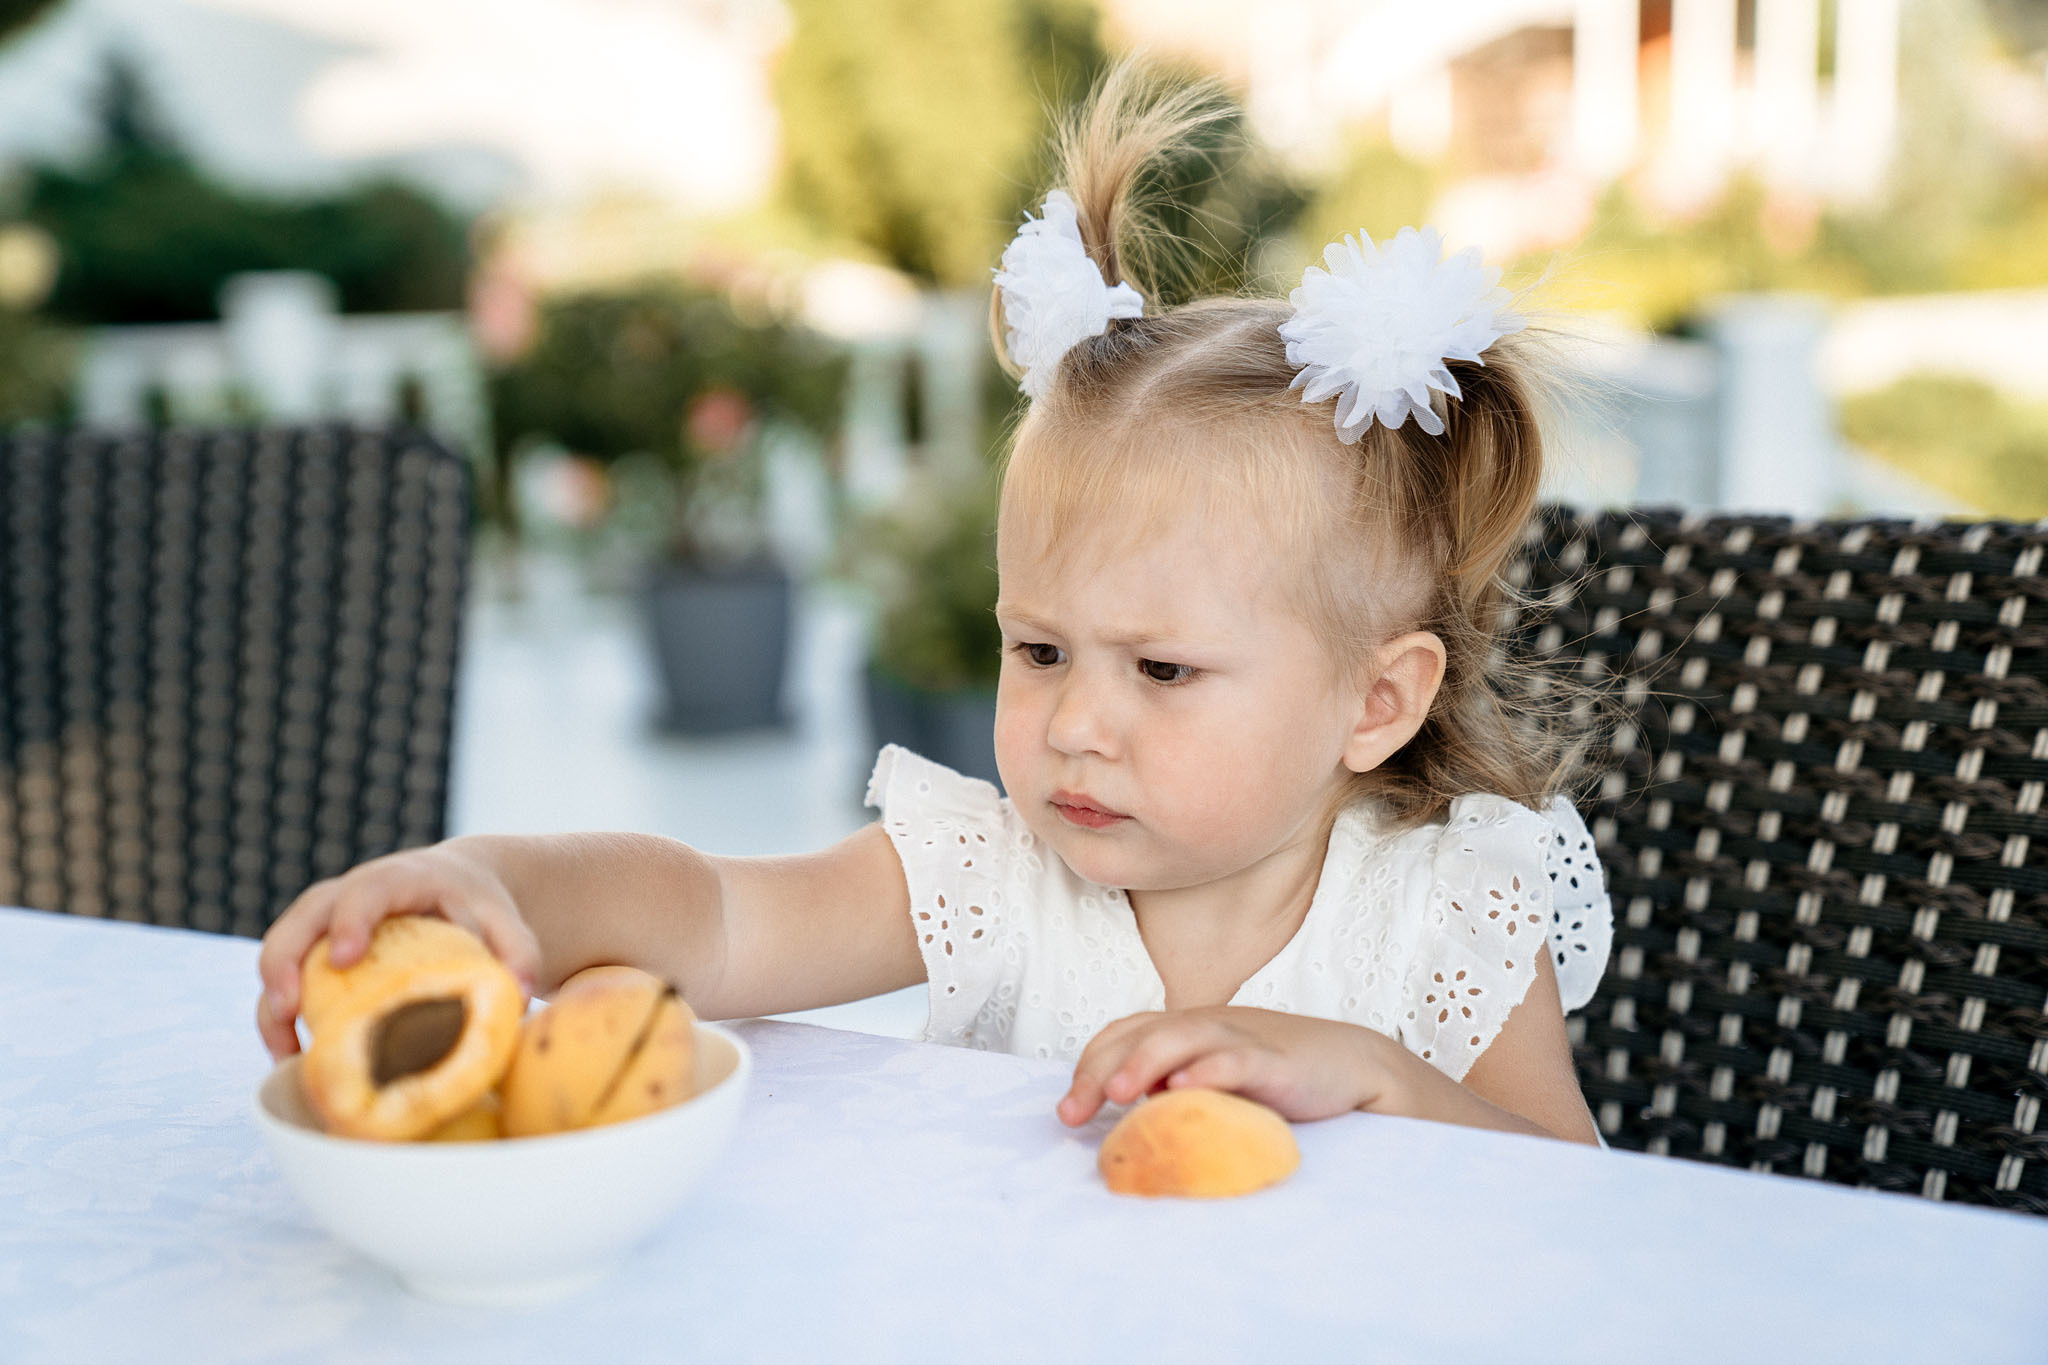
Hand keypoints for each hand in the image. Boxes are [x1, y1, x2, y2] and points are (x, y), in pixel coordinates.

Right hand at [254, 843, 541, 1060]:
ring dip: (273, 996)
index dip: (352, 920)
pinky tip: (289, 1056)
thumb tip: (521, 997)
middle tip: (286, 1006)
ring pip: (285, 947)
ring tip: (282, 1049)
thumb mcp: (503, 919)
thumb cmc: (477, 905)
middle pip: (306, 915)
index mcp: (400, 879)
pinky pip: (287, 977)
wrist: (455, 886)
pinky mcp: (317, 948)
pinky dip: (278, 1014)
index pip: (368, 891)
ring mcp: (328, 920)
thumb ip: (520, 951)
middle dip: (286, 958)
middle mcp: (352, 893)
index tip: (346, 956)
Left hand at [1056, 1006, 1406, 1125]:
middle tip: (1074, 1115)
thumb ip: (1173, 1089)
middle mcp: (1204, 1024)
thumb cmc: (1274, 1077)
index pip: (1120, 1036)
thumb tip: (1130, 1117)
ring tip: (1115, 1094)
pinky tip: (1184, 1087)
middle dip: (1099, 1072)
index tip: (1068, 1114)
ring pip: (1179, 1037)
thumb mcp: (1214, 1080)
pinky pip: (1235, 1058)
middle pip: (1137, 1035)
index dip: (1088, 1068)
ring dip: (1142, 1063)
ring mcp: (1238, 1037)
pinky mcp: (1273, 1059)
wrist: (1350, 1063)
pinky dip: (1207, 1068)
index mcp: (1184, 1028)